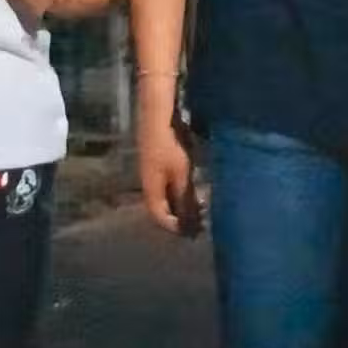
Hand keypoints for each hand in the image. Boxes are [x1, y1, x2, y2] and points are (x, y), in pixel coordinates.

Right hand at [137, 105, 201, 236]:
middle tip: (199, 219)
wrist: (159, 115)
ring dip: (180, 202)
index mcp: (151, 189)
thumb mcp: (181, 175)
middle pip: (160, 207)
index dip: (174, 227)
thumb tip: (189, 226)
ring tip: (199, 203)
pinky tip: (191, 184)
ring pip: (164, 194)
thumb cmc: (171, 146)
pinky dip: (179, 189)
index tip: (193, 231)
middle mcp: (147, 182)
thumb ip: (185, 200)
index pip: (158, 217)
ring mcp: (150, 169)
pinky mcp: (156, 159)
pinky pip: (166, 182)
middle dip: (179, 217)